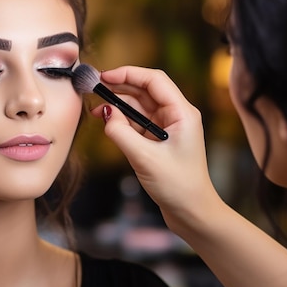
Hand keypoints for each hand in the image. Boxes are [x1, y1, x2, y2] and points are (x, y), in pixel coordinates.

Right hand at [96, 66, 218, 231]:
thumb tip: (104, 114)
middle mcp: (176, 116)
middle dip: (120, 88)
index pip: (154, 80)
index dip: (129, 74)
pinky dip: (122, 121)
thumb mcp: (144, 158)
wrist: (191, 212)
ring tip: (96, 109)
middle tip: (95, 90)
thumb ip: (121, 133)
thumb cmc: (178, 186)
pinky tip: (107, 123)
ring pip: (139, 107)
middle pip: (145, 91)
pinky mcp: (159, 141)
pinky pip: (137, 123)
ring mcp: (167, 128)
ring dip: (118, 106)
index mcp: (182, 113)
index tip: (105, 77)